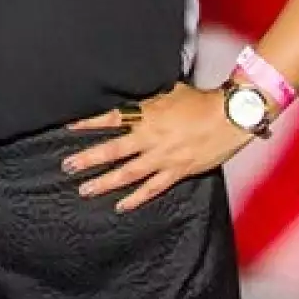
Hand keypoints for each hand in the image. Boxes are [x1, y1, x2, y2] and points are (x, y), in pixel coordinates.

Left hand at [64, 83, 253, 212]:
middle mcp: (150, 138)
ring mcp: (163, 157)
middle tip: (67, 166)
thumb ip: (148, 101)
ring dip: (105, 182)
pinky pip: (153, 188)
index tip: (68, 128)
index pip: (111, 119)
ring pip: (128, 173)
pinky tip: (122, 206)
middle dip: (88, 159)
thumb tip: (133, 100)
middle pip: (113, 150)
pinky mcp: (178, 171)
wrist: (231, 116)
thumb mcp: (168, 92)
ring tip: (85, 190)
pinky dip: (136, 198)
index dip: (88, 123)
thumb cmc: (201, 101)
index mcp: (147, 115)